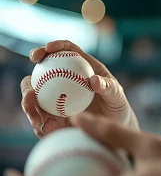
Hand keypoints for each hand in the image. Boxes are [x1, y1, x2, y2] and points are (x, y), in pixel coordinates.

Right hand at [21, 40, 138, 137]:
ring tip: (30, 101)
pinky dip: (35, 119)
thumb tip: (94, 80)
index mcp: (79, 68)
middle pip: (40, 73)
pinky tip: (39, 123)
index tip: (48, 49)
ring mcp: (53, 101)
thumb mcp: (117, 95)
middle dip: (31, 73)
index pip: (65, 51)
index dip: (55, 46)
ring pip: (32, 97)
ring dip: (27, 99)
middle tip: (32, 80)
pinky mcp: (50, 119)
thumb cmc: (117, 106)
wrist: (114, 128)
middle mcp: (61, 82)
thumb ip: (108, 87)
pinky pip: (38, 118)